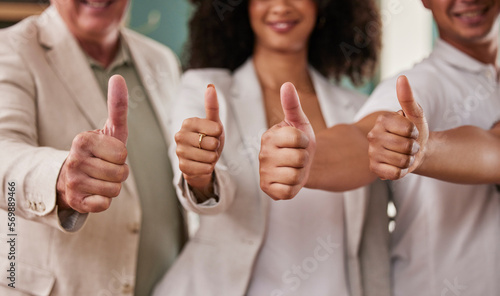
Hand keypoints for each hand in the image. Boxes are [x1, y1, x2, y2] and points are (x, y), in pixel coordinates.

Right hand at [56, 75, 129, 212]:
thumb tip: (117, 76)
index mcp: (82, 139)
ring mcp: (72, 181)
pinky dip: (104, 201)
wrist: (71, 179)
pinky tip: (93, 193)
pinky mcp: (74, 201)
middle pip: (121, 172)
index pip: (122, 153)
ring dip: (113, 187)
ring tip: (100, 180)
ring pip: (115, 189)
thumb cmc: (99, 152)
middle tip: (105, 169)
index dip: (121, 156)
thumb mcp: (109, 130)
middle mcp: (74, 159)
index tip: (108, 154)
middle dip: (119, 172)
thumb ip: (117, 106)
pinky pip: (105, 204)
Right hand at [175, 85, 223, 198]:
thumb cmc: (209, 139)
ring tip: (207, 155)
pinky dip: (208, 168)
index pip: (215, 128)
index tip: (213, 134)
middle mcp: (179, 135)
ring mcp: (179, 152)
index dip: (219, 134)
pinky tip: (203, 164)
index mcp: (188, 122)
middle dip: (215, 147)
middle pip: (211, 143)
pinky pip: (204, 168)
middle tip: (209, 147)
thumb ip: (212, 106)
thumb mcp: (214, 123)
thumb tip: (210, 86)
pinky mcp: (182, 167)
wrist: (203, 161)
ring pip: (208, 157)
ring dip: (213, 158)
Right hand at [259, 82, 315, 199]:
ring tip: (295, 168)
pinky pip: (289, 191)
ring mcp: (264, 172)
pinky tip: (289, 180)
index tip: (300, 142)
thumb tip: (286, 84)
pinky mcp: (268, 189)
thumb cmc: (299, 142)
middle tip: (298, 157)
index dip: (306, 142)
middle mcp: (263, 154)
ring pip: (296, 175)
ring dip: (301, 173)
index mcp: (269, 136)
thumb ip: (292, 104)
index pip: (299, 139)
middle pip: (299, 158)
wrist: (300, 165)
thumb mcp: (299, 122)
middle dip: (304, 159)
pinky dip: (294, 187)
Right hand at [367, 75, 428, 179]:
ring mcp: (371, 152)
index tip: (411, 132)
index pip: (408, 130)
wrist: (415, 151)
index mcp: (381, 120)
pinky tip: (398, 165)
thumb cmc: (415, 131)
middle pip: (405, 147)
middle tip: (408, 145)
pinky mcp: (374, 168)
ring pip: (401, 161)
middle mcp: (373, 135)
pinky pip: (395, 174)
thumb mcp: (415, 114)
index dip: (415, 133)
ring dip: (409, 160)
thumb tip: (402, 77)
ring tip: (404, 155)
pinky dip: (402, 171)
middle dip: (413, 148)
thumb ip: (408, 97)